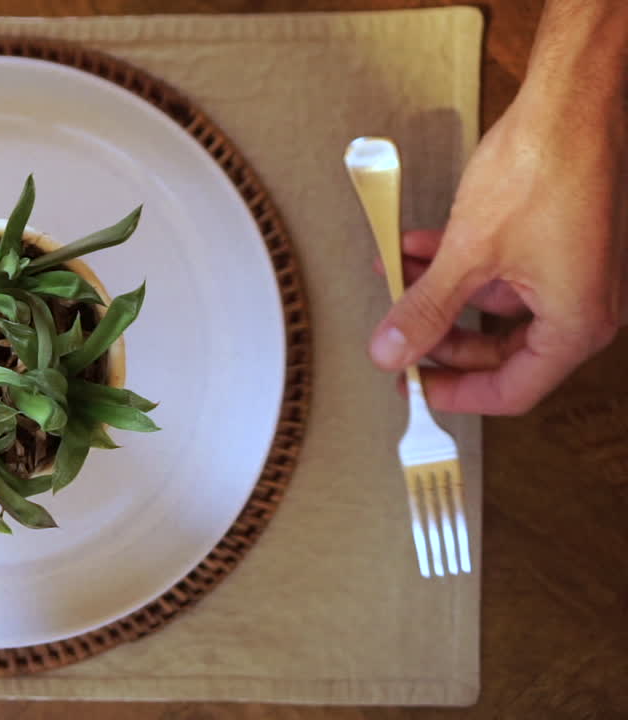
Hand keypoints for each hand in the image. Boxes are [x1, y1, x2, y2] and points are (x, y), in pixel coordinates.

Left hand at [367, 81, 625, 414]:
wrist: (573, 101)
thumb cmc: (544, 169)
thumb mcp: (468, 253)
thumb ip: (426, 310)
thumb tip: (392, 352)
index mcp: (577, 322)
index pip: (514, 389)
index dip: (457, 395)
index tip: (415, 390)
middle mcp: (585, 303)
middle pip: (502, 351)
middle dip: (441, 339)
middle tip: (396, 339)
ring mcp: (574, 271)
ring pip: (495, 303)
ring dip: (441, 293)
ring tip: (394, 278)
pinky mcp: (559, 240)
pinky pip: (504, 268)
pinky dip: (460, 263)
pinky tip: (416, 247)